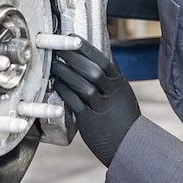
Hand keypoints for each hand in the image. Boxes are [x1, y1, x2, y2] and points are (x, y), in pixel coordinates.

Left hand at [51, 37, 139, 166]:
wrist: (129, 144)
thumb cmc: (123, 118)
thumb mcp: (122, 94)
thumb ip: (111, 77)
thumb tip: (102, 56)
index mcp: (119, 85)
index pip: (104, 61)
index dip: (88, 48)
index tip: (73, 37)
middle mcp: (112, 94)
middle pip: (93, 71)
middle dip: (74, 57)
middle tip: (57, 45)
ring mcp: (101, 107)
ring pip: (84, 86)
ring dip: (66, 73)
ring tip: (53, 62)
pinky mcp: (90, 120)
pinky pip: (75, 102)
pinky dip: (64, 91)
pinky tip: (55, 83)